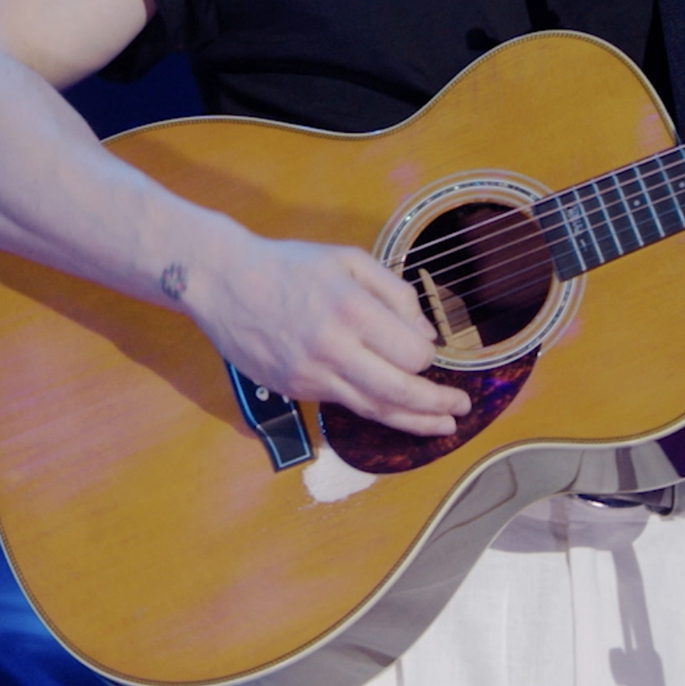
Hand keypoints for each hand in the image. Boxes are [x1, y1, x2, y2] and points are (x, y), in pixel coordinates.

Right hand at [178, 234, 471, 436]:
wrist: (223, 281)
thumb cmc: (289, 265)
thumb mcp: (348, 258)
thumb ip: (394, 293)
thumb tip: (426, 336)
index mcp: (351, 308)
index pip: (411, 353)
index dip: (430, 358)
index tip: (433, 354)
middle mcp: (333, 346)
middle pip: (398, 392)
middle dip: (437, 405)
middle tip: (461, 409)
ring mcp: (311, 373)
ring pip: (373, 410)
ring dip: (414, 423)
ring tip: (442, 427)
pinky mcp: (295, 388)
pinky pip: (343, 405)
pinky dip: (375, 412)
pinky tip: (395, 413)